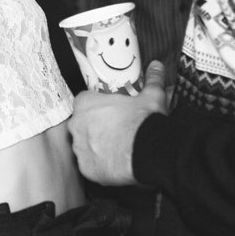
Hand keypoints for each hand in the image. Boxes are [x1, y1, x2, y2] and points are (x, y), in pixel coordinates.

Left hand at [67, 60, 167, 185]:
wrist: (147, 151)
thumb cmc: (143, 121)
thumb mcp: (150, 96)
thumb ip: (152, 80)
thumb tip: (157, 66)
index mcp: (85, 103)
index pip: (84, 102)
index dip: (98, 107)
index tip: (109, 112)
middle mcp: (77, 125)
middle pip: (82, 124)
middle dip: (95, 127)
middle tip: (115, 131)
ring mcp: (80, 148)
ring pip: (84, 146)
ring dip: (96, 147)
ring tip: (116, 148)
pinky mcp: (86, 169)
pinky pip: (90, 166)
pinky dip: (99, 165)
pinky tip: (114, 163)